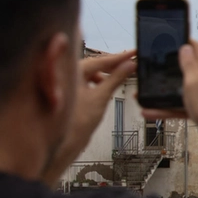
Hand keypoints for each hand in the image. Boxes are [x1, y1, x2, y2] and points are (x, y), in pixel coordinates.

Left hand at [42, 49, 135, 185]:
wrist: (65, 143)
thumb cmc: (75, 123)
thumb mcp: (101, 97)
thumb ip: (116, 79)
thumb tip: (129, 66)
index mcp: (71, 71)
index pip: (99, 60)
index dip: (119, 57)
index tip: (133, 54)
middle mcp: (67, 75)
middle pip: (95, 65)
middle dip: (113, 64)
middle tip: (131, 62)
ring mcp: (68, 84)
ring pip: (91, 73)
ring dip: (106, 74)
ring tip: (121, 75)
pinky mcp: (71, 93)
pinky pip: (87, 81)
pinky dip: (99, 82)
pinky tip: (106, 87)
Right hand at [140, 41, 197, 147]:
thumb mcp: (195, 81)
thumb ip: (189, 64)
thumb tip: (185, 47)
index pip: (195, 48)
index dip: (184, 40)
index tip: (173, 36)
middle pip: (184, 68)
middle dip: (169, 65)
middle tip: (155, 63)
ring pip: (178, 89)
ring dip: (162, 90)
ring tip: (145, 92)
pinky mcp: (197, 108)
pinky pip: (177, 106)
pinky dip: (164, 108)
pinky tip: (150, 111)